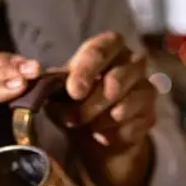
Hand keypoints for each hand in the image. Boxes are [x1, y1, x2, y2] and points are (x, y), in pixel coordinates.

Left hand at [50, 32, 156, 185]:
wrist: (99, 136)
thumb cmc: (78, 105)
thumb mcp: (61, 93)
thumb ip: (51, 87)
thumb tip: (36, 86)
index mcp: (109, 48)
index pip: (101, 48)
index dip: (86, 69)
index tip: (73, 91)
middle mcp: (132, 63)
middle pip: (117, 79)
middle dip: (92, 103)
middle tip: (73, 119)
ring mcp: (145, 90)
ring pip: (127, 104)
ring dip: (101, 120)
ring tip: (86, 128)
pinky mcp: (149, 117)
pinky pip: (134, 126)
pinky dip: (113, 135)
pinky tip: (101, 137)